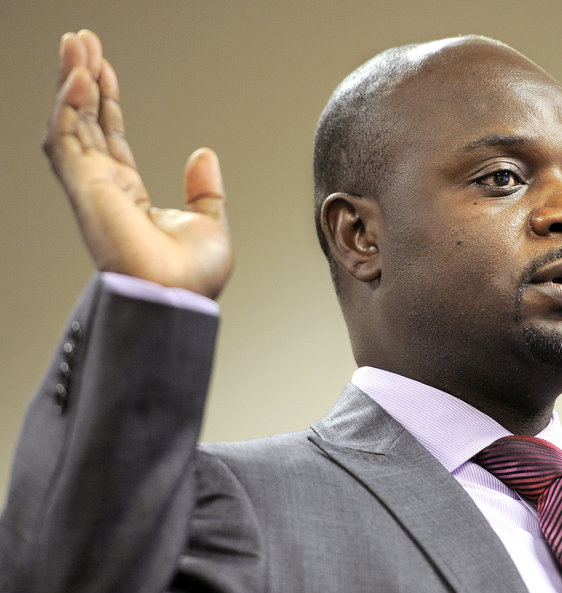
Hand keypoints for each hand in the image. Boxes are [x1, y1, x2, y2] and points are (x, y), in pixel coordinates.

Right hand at [43, 30, 233, 298]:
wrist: (182, 298)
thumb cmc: (194, 278)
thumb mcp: (209, 223)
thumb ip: (205, 189)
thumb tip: (204, 152)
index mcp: (130, 198)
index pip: (110, 138)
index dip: (106, 102)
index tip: (105, 69)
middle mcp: (105, 191)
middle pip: (86, 123)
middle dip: (83, 81)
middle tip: (82, 41)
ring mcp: (92, 189)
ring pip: (70, 124)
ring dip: (72, 82)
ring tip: (78, 43)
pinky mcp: (85, 188)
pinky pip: (68, 137)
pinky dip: (69, 104)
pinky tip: (80, 74)